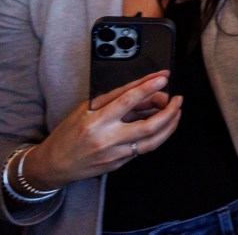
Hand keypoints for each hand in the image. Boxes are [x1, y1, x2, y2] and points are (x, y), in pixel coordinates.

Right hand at [26, 72, 181, 189]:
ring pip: (153, 141)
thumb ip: (116, 98)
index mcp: (96, 121)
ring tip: (176, 111)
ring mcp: (115, 154)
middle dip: (169, 111)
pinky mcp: (119, 164)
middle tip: (177, 99)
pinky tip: (163, 126)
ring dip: (170, 125)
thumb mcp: (86, 108)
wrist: (54, 164)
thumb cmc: (69, 133)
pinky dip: (157, 135)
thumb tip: (143, 88)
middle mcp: (107, 139)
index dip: (148, 87)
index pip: (127, 101)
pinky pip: (144, 149)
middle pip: (149, 126)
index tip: (163, 77)